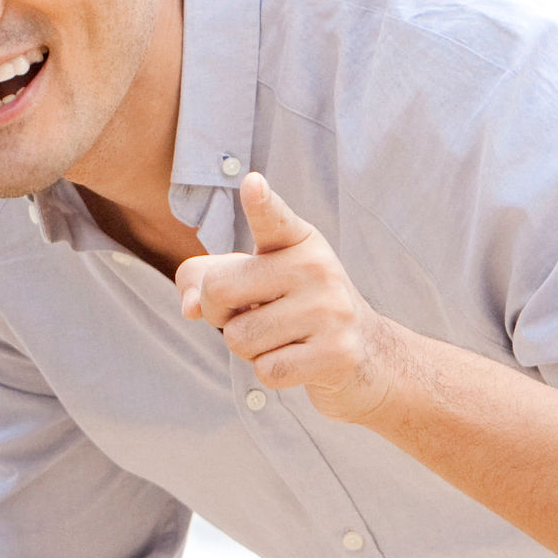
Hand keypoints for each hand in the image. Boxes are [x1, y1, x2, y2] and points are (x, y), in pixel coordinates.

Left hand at [172, 175, 412, 424]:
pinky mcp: (337, 353)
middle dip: (218, 314)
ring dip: (248, 349)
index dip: (260, 203)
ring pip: (239, 338)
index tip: (253, 184)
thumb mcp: (254, 282)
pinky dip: (270, 372)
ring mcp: (331, 310)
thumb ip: (206, 280)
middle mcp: (317, 267)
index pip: (273, 218)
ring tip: (283, 338)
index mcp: (297, 241)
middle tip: (250, 315)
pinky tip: (299, 359)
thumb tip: (190, 307)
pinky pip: (266, 370)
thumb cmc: (295, 310)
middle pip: (218, 290)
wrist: (367, 353)